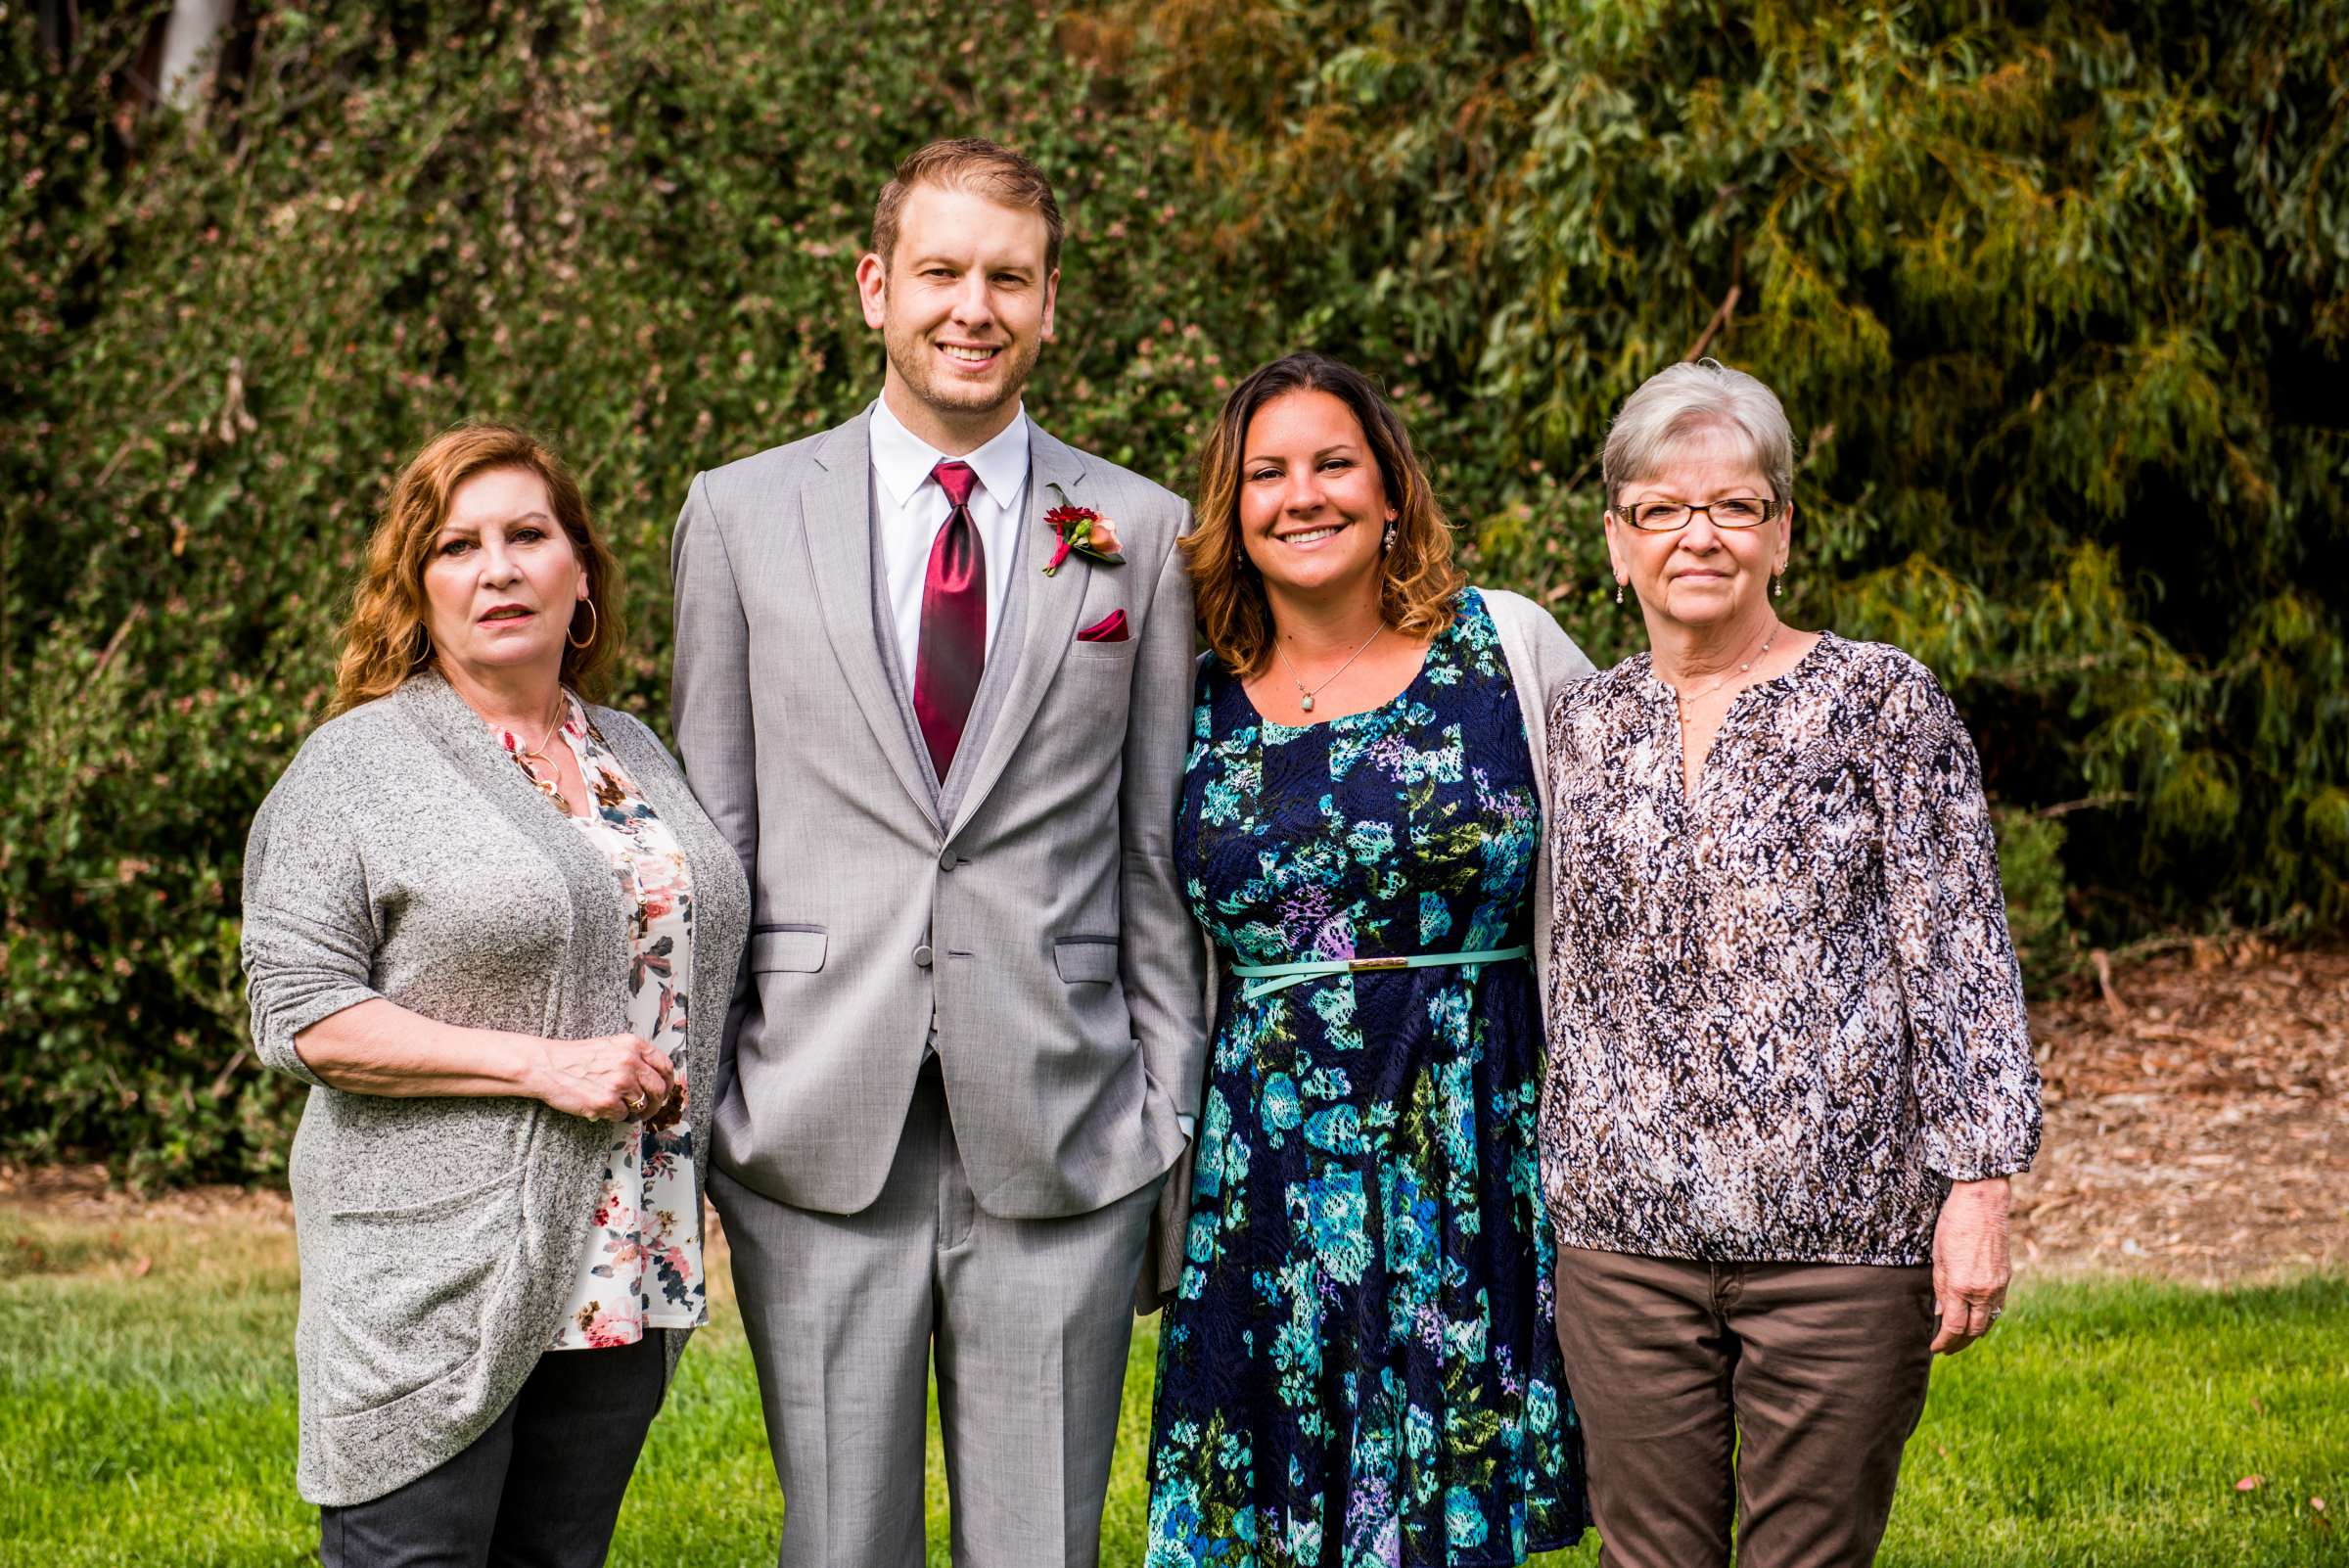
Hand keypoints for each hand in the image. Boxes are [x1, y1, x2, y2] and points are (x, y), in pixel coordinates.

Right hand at [527, 1034, 675, 1122]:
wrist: (547, 1066)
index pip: (665, 1067)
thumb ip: (635, 1057)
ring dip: (634, 1111)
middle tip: (646, 1109)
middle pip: (660, 1089)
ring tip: (619, 1108)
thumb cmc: (577, 1058)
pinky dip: (615, 1116)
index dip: (667, 1082)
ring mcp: (619, 1082)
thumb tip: (657, 1077)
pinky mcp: (607, 1102)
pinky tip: (603, 1108)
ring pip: (643, 1105)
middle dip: (656, 1103)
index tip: (663, 1091)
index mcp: (633, 1045)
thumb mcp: (611, 1046)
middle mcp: (630, 1062)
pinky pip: (623, 1116)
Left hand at [1929, 1176, 2012, 1354]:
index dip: (1944, 1341)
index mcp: (1961, 1285)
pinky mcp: (2006, 1278)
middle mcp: (1983, 1290)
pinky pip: (1997, 1308)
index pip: (1953, 1327)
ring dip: (1974, 1334)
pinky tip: (1977, 1320)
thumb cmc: (1954, 1224)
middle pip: (1973, 1331)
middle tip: (1946, 1348)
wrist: (1983, 1202)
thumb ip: (1940, 1288)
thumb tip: (1940, 1312)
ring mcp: (1998, 1285)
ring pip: (1988, 1322)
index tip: (1935, 1347)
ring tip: (1960, 1340)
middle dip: (1959, 1344)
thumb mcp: (1938, 1256)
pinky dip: (1986, 1318)